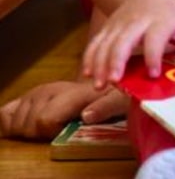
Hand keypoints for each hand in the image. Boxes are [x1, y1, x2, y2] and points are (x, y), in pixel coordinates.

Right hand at [0, 81, 128, 139]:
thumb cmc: (112, 96)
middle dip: (40, 134)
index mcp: (71, 91)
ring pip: (15, 121)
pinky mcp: (27, 97)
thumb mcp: (119, 101)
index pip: (44, 119)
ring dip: (28, 130)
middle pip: (28, 124)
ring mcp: (36, 93)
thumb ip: (105, 108)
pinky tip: (27, 125)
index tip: (66, 130)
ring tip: (48, 126)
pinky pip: (6, 112)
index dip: (52, 131)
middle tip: (57, 129)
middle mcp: (49, 90)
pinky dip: (11, 122)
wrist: (103, 83)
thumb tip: (87, 116)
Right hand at [82, 0, 174, 87]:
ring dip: (101, 63)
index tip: (152, 74)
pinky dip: (90, 58)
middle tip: (115, 81)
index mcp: (162, 21)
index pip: (156, 38)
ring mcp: (119, 25)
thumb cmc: (171, 13)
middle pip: (124, 40)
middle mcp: (138, 22)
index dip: (154, 55)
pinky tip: (88, 74)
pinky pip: (95, 43)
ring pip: (106, 43)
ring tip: (100, 84)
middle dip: (117, 60)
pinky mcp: (106, 28)